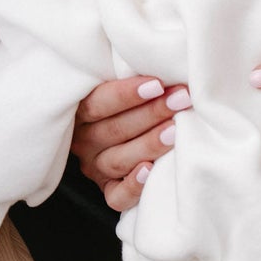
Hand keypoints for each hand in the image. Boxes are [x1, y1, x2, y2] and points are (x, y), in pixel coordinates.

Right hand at [72, 75, 191, 210]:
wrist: (121, 131)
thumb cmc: (128, 100)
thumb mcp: (115, 84)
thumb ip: (127, 75)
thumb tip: (164, 64)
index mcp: (79, 111)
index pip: (97, 103)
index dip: (126, 95)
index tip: (157, 84)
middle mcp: (83, 141)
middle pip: (114, 130)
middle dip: (151, 114)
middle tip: (180, 100)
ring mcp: (95, 167)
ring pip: (118, 160)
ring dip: (149, 144)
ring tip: (175, 131)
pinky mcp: (108, 190)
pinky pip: (117, 196)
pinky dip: (133, 186)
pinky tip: (150, 170)